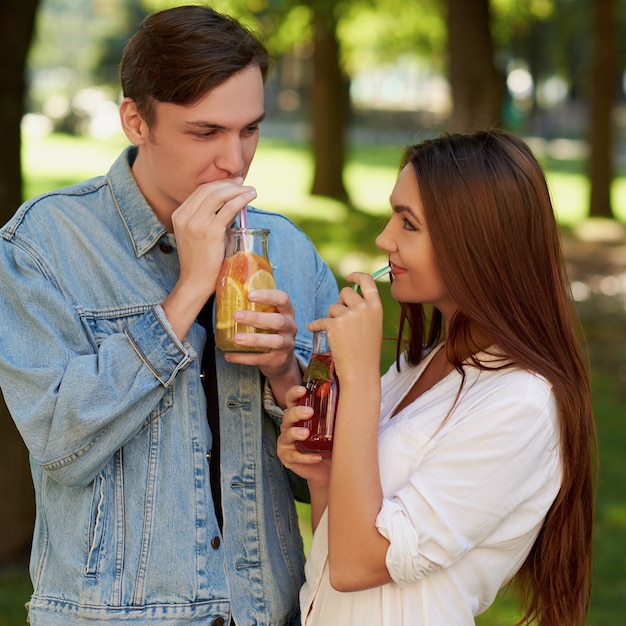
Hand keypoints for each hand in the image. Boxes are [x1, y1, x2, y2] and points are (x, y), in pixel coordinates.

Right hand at [172, 178, 256, 298]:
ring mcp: (195, 223)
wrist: (196, 282)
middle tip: (244, 184)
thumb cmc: (201, 262)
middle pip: (209, 190)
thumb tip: (231, 203)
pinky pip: (228, 208)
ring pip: (219, 195)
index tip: (234, 183)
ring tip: (251, 190)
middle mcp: (184, 216)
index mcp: (179, 215)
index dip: (220, 184)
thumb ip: (208, 219)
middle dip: (229, 184)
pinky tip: (250, 197)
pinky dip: (241, 199)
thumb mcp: (198, 235)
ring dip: (238, 190)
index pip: (201, 191)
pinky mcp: (209, 231)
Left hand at [223, 288, 301, 405]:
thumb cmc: (269, 331)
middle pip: (278, 321)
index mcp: (287, 312)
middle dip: (257, 318)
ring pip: (274, 341)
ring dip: (254, 339)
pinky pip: (261, 359)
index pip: (283, 299)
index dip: (268, 296)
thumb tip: (226, 290)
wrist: (281, 360)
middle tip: (236, 315)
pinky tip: (229, 355)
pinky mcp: (279, 360)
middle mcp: (290, 327)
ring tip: (235, 338)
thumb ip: (255, 306)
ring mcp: (287, 344)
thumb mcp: (268, 316)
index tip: (249, 295)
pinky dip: (244, 358)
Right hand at [277, 386, 330, 487]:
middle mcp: (290, 426)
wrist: (329, 467)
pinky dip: (305, 457)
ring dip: (296, 433)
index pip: (291, 399)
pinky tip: (316, 457)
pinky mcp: (287, 457)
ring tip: (306, 434)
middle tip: (309, 412)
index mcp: (298, 414)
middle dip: (297, 412)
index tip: (303, 390)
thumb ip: (337, 412)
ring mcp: (286, 442)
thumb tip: (354, 396)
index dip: (294, 393)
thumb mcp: (333, 425)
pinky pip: (294, 456)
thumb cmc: (330, 442)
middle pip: (288, 415)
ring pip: (287, 434)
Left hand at [309, 272, 382, 383]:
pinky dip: (315, 325)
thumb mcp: (373, 326)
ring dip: (330, 318)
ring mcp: (349, 315)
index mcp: (376, 306)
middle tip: (341, 320)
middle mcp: (364, 307)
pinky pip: (320, 320)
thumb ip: (364, 309)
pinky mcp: (334, 324)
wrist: (360, 371)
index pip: (367, 281)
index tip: (348, 277)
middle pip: (345, 292)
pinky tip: (313, 329)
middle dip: (340, 303)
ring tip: (337, 334)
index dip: (356, 276)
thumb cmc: (366, 351)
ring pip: (332, 307)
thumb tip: (347, 293)